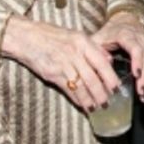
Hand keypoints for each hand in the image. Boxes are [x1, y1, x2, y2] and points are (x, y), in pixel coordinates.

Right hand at [1, 15, 116, 109]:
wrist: (26, 36)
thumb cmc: (52, 35)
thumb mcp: (76, 35)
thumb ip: (94, 47)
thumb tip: (109, 60)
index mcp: (83, 42)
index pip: (102, 63)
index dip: (111, 78)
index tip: (117, 88)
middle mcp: (74, 53)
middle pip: (93, 78)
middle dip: (102, 93)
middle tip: (108, 102)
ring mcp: (63, 64)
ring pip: (81, 86)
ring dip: (90, 100)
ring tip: (96, 107)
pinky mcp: (52, 74)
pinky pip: (68, 90)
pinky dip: (77, 99)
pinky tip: (82, 104)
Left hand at [91, 12, 143, 101]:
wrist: (126, 21)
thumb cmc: (110, 33)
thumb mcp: (99, 38)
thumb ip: (95, 51)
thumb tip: (98, 67)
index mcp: (127, 35)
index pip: (135, 48)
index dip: (137, 61)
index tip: (137, 75)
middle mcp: (142, 39)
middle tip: (140, 91)